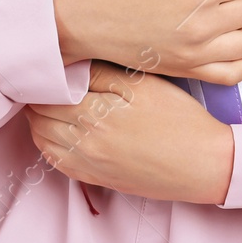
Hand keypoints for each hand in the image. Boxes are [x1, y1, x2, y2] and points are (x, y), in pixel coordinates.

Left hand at [24, 60, 234, 204]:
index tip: (50, 63)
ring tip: (51, 100)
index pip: (50, 91)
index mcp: (95, 115)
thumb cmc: (180, 121)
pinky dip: (48, 142)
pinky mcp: (94, 178)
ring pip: (43, 138)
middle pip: (41, 115)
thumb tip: (71, 65)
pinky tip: (57, 129)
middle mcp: (84, 142)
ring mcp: (87, 163)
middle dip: (40, 95)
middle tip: (48, 79)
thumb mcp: (146, 86)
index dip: (47, 75)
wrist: (201, 165)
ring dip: (40, 118)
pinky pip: (55, 161)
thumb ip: (105, 73)